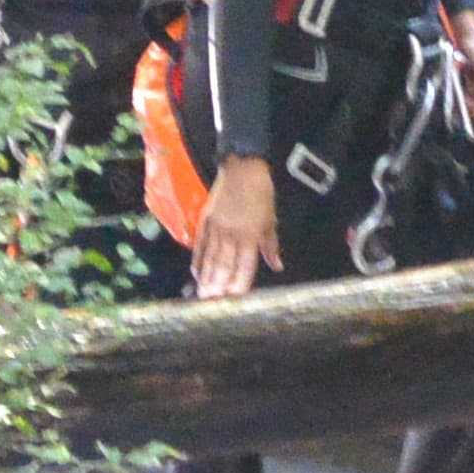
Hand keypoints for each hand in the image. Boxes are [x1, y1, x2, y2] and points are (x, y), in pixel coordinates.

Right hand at [190, 155, 279, 299]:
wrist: (242, 168)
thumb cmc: (261, 194)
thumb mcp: (271, 220)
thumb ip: (270, 246)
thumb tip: (277, 266)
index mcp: (251, 235)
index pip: (245, 265)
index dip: (239, 283)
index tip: (234, 299)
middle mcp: (233, 235)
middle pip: (224, 265)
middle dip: (218, 286)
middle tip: (212, 304)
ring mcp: (217, 228)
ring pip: (211, 258)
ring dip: (207, 278)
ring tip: (202, 295)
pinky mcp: (205, 220)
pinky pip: (200, 244)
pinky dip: (198, 260)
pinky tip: (196, 274)